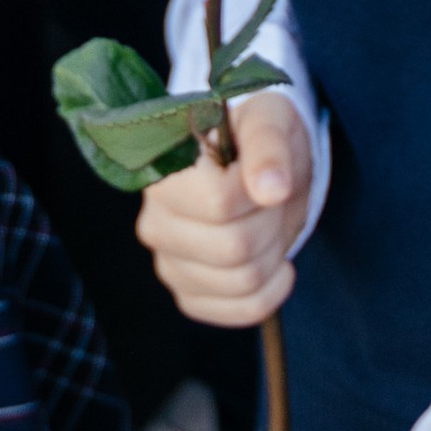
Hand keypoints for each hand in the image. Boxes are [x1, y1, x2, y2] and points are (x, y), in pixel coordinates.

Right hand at [136, 91, 311, 323]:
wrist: (259, 170)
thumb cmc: (259, 139)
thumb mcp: (269, 121)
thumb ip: (268, 147)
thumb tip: (271, 189)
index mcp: (165, 176)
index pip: (220, 204)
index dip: (259, 191)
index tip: (263, 173)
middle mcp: (155, 223)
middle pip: (234, 248)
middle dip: (271, 222)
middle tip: (270, 200)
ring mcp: (169, 265)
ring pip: (243, 281)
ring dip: (275, 252)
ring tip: (267, 223)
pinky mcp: (189, 296)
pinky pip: (242, 310)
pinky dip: (273, 289)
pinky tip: (275, 263)